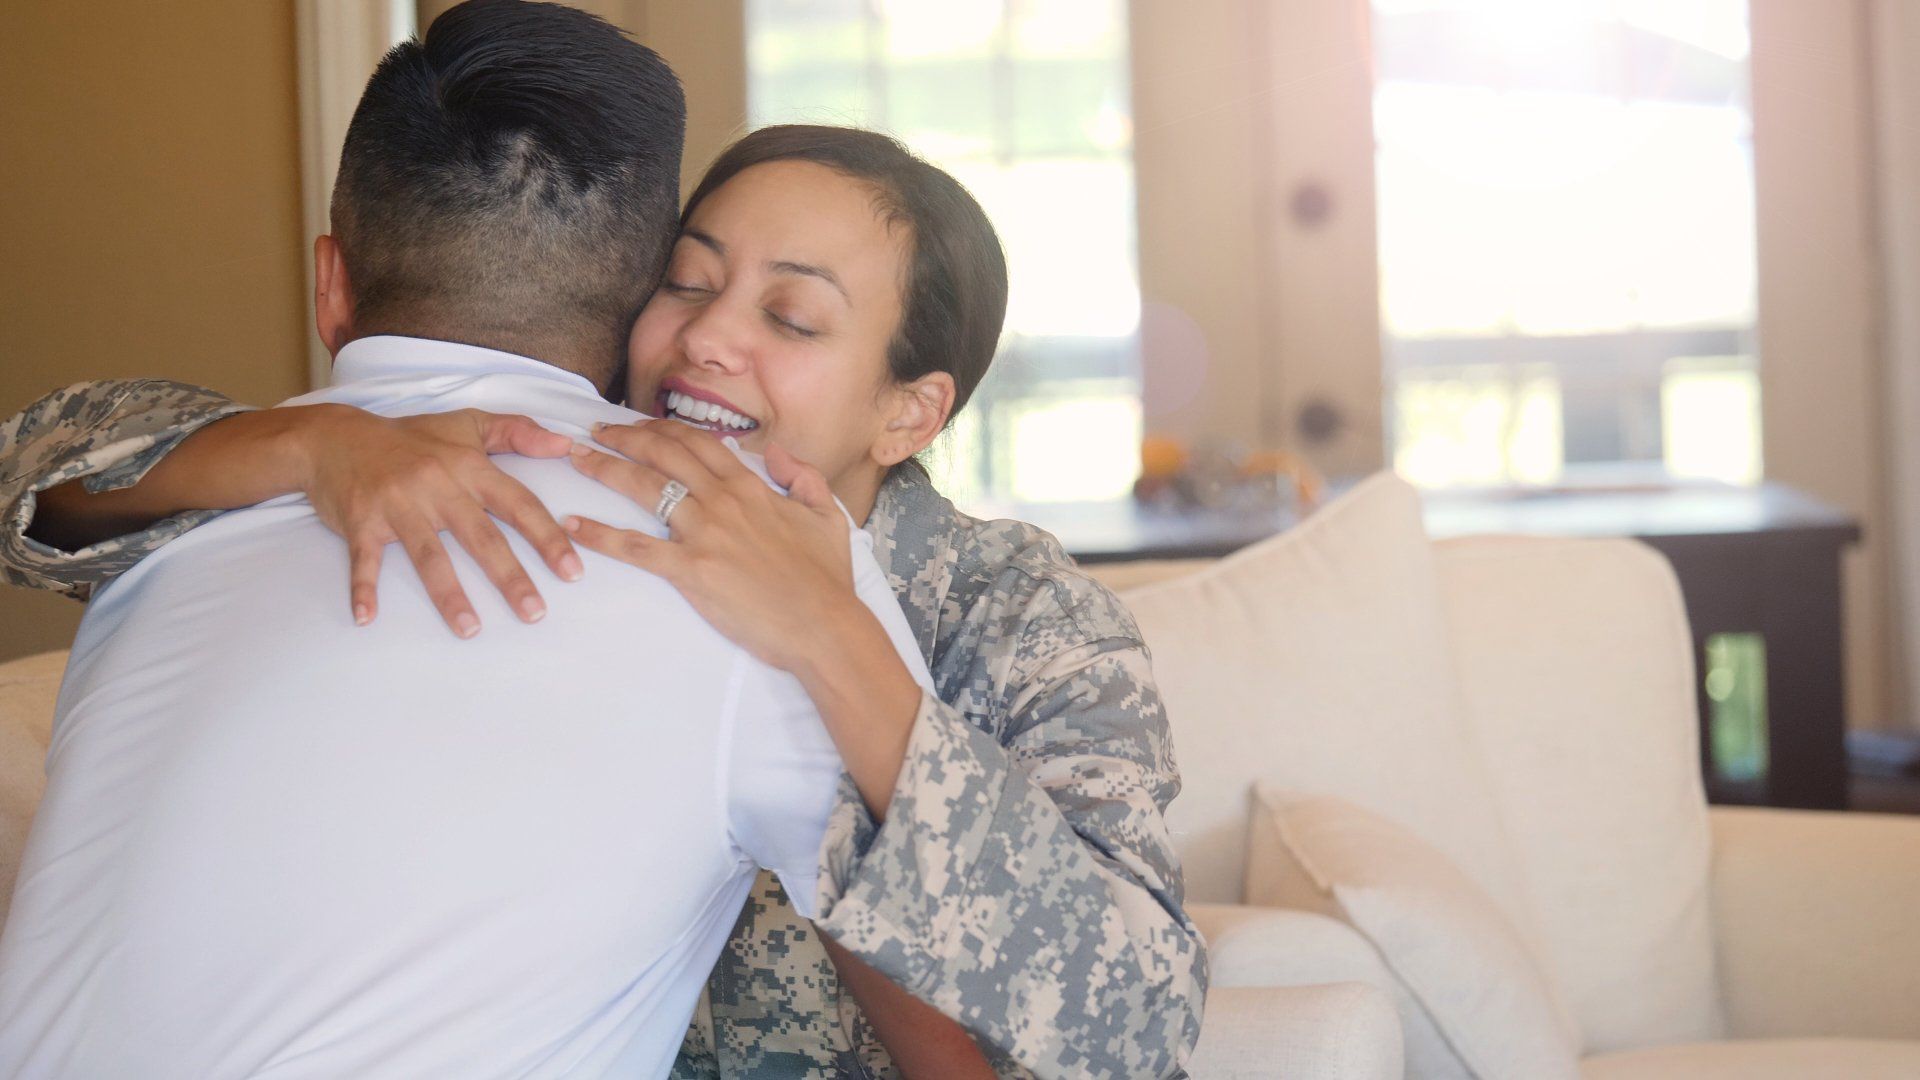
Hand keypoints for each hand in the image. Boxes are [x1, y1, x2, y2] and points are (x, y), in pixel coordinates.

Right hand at [295, 406, 583, 635]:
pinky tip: (367, 617)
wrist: (335, 437)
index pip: (518, 504)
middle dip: (509, 577)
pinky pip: (364, 559)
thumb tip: (565, 442)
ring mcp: (398, 505)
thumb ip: (518, 432)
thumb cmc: (410, 438)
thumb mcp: (466, 425)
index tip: (572, 571)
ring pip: (429, 555)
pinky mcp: (361, 521)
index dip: (548, 537)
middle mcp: (437, 486)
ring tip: (470, 630)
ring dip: (449, 595)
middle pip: (480, 536)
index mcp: (468, 467)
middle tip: (534, 613)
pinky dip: (363, 588)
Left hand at [561, 419, 858, 672]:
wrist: (824, 626)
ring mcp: (704, 534)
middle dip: (622, 437)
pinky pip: (636, 548)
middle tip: (593, 431)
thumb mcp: (827, 515)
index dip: (660, 429)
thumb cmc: (826, 577)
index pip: (697, 443)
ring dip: (603, 468)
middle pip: (662, 454)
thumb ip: (802, 476)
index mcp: (750, 487)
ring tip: (575, 458)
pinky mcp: (690, 571)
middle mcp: (722, 501)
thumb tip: (775, 454)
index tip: (635, 425)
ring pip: (643, 488)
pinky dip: (600, 535)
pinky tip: (572, 526)